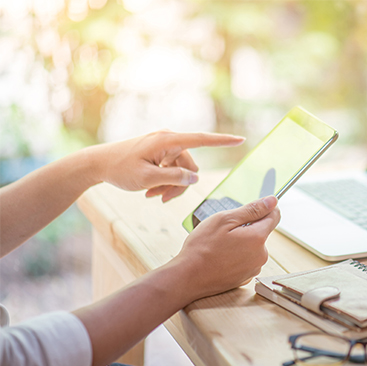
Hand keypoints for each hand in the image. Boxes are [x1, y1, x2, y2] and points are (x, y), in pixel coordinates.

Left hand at [90, 130, 244, 201]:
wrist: (98, 164)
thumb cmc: (120, 170)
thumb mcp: (147, 179)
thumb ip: (174, 178)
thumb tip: (195, 177)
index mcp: (167, 140)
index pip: (202, 140)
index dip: (223, 141)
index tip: (241, 139)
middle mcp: (169, 139)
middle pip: (190, 165)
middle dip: (179, 184)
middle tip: (160, 199)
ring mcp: (164, 145)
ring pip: (182, 170)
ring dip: (170, 185)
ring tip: (152, 196)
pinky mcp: (159, 152)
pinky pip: (172, 168)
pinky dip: (164, 181)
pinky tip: (150, 191)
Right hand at [173, 196, 280, 299]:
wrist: (188, 277)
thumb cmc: (203, 247)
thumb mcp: (224, 220)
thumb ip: (252, 210)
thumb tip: (272, 201)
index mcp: (258, 238)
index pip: (274, 217)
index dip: (265, 209)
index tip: (252, 208)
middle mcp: (261, 255)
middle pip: (261, 232)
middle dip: (247, 227)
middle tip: (225, 231)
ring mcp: (254, 268)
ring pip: (253, 247)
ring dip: (241, 243)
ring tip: (220, 246)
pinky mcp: (245, 278)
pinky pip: (246, 260)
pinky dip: (237, 256)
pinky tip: (221, 258)